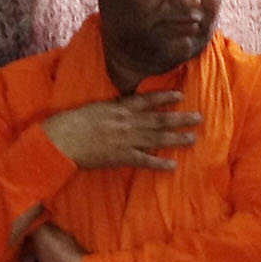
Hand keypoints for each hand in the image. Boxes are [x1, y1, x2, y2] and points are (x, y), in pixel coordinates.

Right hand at [39, 92, 200, 172]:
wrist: (61, 139)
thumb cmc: (71, 123)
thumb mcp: (94, 108)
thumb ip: (110, 108)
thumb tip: (121, 107)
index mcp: (118, 108)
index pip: (146, 101)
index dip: (164, 98)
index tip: (180, 96)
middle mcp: (127, 122)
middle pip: (159, 120)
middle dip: (180, 119)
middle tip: (199, 118)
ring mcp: (126, 140)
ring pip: (157, 138)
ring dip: (177, 139)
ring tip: (193, 139)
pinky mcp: (121, 157)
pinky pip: (144, 161)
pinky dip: (159, 163)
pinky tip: (173, 165)